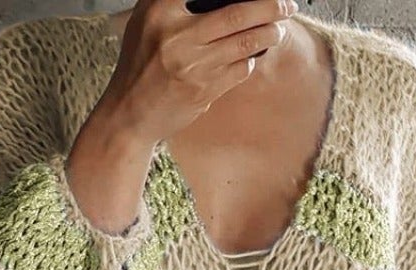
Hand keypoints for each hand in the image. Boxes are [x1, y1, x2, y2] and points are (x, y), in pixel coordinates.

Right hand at [99, 0, 298, 143]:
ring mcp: (193, 66)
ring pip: (246, 44)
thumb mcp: (147, 20)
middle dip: (271, 7)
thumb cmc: (140, 62)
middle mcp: (177, 36)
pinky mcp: (203, 91)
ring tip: (277, 29)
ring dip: (269, 34)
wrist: (129, 113)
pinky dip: (250, 60)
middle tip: (287, 5)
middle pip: (238, 14)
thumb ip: (176, 3)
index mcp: (160, 9)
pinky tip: (251, 56)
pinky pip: (240, 70)